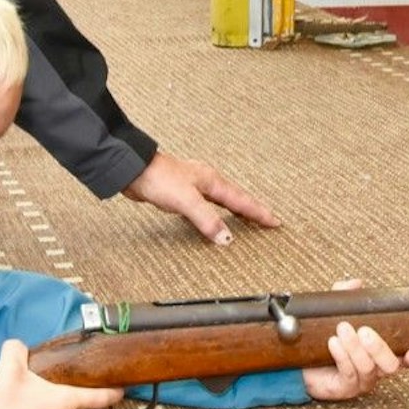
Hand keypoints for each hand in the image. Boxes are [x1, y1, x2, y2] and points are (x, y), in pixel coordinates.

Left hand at [121, 151, 279, 244]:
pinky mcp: (182, 192)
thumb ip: (207, 219)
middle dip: (252, 210)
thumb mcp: (186, 201)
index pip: (242, 200)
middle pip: (236, 198)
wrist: (134, 171)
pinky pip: (208, 204)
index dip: (259, 212)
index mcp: (213, 182)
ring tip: (247, 219)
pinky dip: (216, 212)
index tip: (275, 221)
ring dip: (236, 210)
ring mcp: (195, 186)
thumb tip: (227, 238)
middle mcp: (207, 182)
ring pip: (222, 200)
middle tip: (267, 220)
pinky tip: (212, 217)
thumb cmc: (159, 179)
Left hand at [301, 279, 408, 401]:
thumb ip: (347, 297)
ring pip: (368, 368)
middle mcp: (376, 369)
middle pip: (390, 365)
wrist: (302, 360)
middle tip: (364, 331)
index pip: (405, 358)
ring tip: (342, 329)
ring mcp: (362, 380)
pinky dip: (342, 356)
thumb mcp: (336, 313)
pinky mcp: (346, 387)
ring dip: (355, 348)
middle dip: (379, 347)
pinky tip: (333, 343)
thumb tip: (356, 284)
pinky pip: (349, 373)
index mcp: (380, 353)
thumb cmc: (325, 338)